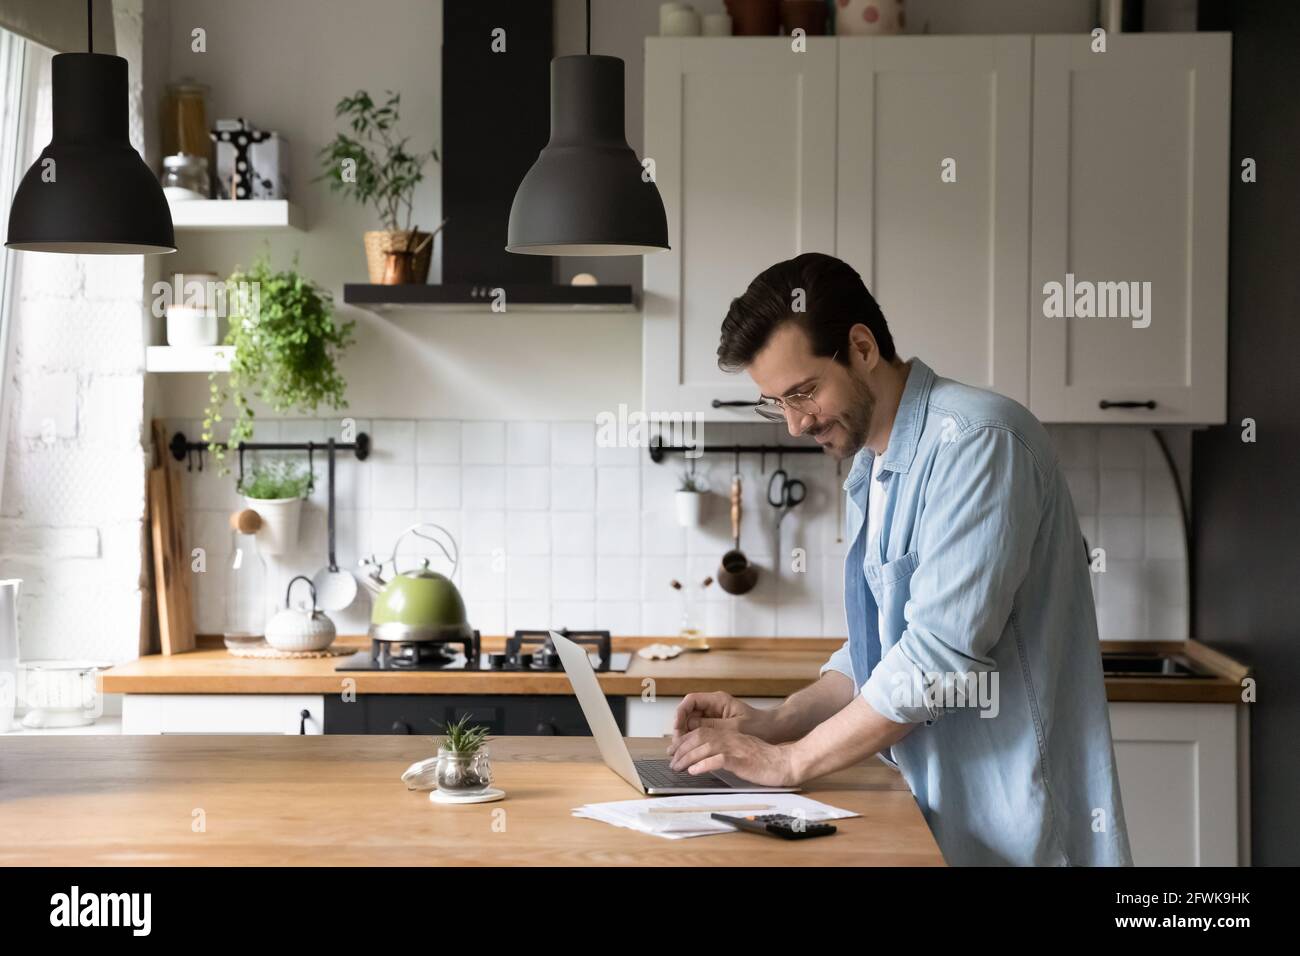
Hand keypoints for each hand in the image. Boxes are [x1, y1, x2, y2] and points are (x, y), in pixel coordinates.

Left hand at [665, 726, 800, 787]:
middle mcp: (730, 738)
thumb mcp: (741, 751)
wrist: (786, 763)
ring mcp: (735, 748)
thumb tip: (704, 759)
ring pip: (705, 747)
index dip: (685, 741)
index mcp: (730, 735)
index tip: (675, 752)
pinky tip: (694, 770)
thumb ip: (725, 751)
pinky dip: (704, 764)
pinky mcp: (741, 760)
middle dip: (682, 750)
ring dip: (688, 758)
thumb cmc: (765, 761)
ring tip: (678, 768)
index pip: (701, 732)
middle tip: (672, 762)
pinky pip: (718, 759)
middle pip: (699, 737)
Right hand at [670, 691, 777, 741]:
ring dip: (685, 736)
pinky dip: (694, 740)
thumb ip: (711, 727)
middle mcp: (714, 706)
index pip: (690, 701)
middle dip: (680, 728)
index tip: (677, 728)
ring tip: (679, 751)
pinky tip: (690, 752)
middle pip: (688, 713)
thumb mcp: (734, 728)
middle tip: (677, 744)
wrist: (774, 730)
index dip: (680, 714)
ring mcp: (714, 716)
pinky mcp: (717, 726)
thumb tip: (690, 727)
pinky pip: (700, 731)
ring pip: (692, 723)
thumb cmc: (760, 726)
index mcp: (718, 700)